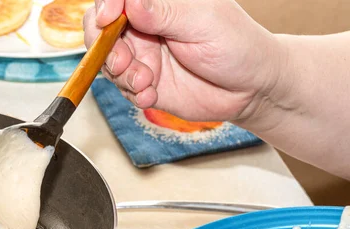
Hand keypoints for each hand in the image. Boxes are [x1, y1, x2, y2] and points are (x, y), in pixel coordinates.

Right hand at [83, 0, 285, 121]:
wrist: (250, 89)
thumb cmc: (236, 45)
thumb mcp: (203, 22)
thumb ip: (164, 13)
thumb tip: (130, 1)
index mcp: (159, 2)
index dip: (106, 6)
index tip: (107, 18)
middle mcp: (145, 26)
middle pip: (102, 29)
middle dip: (104, 46)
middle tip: (122, 61)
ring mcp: (143, 56)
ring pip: (108, 61)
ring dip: (120, 74)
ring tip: (145, 82)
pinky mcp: (144, 84)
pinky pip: (123, 88)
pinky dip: (132, 93)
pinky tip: (151, 95)